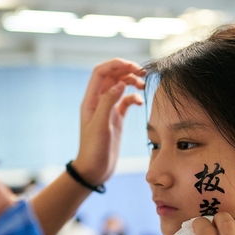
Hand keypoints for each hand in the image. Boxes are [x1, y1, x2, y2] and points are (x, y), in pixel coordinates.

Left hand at [72, 58, 144, 184]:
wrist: (94, 170)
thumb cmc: (93, 150)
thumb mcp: (101, 125)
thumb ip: (109, 102)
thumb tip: (121, 83)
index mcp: (91, 100)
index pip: (100, 72)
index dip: (115, 64)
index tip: (132, 65)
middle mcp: (98, 102)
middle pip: (112, 76)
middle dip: (126, 70)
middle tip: (143, 72)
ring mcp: (108, 110)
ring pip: (120, 86)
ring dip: (131, 82)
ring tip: (143, 85)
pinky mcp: (116, 119)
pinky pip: (126, 101)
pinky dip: (134, 97)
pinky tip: (140, 102)